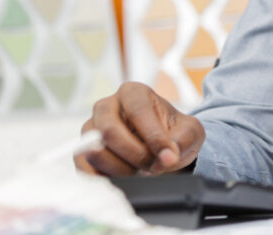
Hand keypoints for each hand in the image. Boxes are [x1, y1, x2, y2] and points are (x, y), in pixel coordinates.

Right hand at [75, 82, 204, 176]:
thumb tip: (166, 157)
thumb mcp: (190, 132)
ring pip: (95, 151)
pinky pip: (83, 167)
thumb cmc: (174, 134)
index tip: (168, 157)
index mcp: (133, 93)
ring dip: (121, 169)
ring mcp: (91, 129)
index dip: (153, 137)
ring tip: (140, 171)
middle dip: (135, 155)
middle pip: (109, 131)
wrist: (162, 148)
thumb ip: (183, 140)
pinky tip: (122, 179)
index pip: (137, 111)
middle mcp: (107, 106)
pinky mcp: (82, 152)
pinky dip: (103, 178)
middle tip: (153, 167)